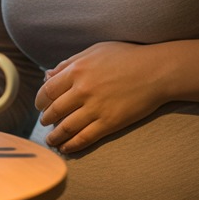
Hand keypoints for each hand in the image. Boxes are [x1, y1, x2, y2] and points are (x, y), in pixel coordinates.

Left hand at [35, 41, 168, 153]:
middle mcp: (83, 90)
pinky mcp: (109, 123)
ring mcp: (96, 107)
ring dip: (55, 136)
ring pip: (66, 127)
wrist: (157, 71)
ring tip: (51, 140)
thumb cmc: (127, 57)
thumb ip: (70, 62)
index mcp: (77, 70)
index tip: (41, 106)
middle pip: (54, 110)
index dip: (40, 101)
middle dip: (46, 119)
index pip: (47, 90)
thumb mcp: (95, 51)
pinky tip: (66, 148)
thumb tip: (48, 75)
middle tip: (44, 122)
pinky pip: (84, 138)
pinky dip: (71, 146)